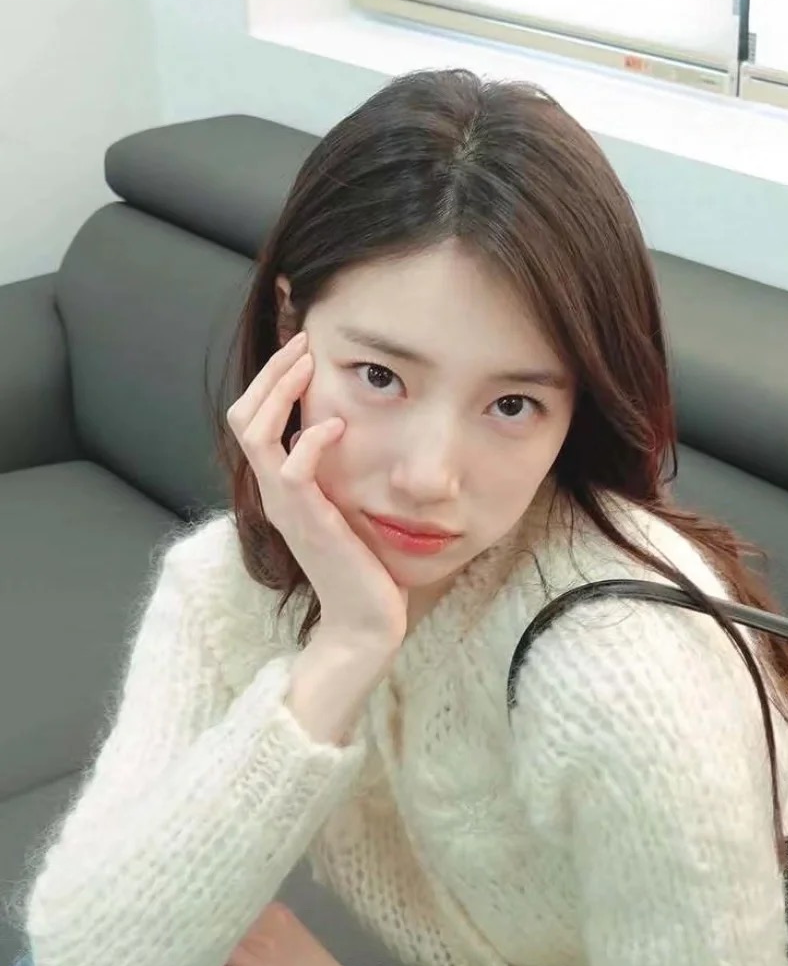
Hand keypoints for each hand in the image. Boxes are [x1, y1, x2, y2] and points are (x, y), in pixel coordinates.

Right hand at [226, 331, 407, 652]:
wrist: (364, 622)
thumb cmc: (364, 565)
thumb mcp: (347, 505)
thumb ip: (338, 472)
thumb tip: (347, 431)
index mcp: (281, 487)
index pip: (254, 420)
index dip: (270, 380)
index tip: (302, 349)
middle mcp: (275, 493)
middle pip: (244, 417)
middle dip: (271, 374)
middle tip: (302, 343)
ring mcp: (287, 508)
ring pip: (256, 435)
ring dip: (279, 393)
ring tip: (308, 365)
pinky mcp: (309, 523)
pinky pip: (292, 473)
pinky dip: (310, 442)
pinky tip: (334, 425)